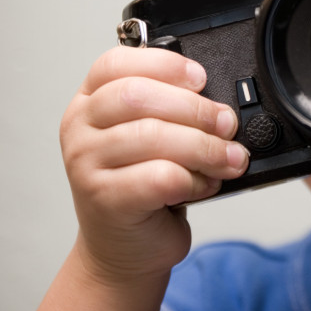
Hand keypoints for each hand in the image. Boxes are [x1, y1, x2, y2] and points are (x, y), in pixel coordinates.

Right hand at [59, 46, 247, 282]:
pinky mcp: (105, 199)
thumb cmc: (145, 186)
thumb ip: (174, 111)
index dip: (165, 64)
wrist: (127, 247)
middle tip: (228, 125)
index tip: (202, 78)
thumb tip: (222, 103)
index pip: (116, 63)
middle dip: (196, 109)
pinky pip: (159, 177)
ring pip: (153, 136)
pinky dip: (194, 179)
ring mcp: (86, 164)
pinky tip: (203, 185)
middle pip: (138, 96)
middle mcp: (81, 128)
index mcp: (90, 101)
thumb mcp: (155, 137)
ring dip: (205, 147)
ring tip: (229, 159)